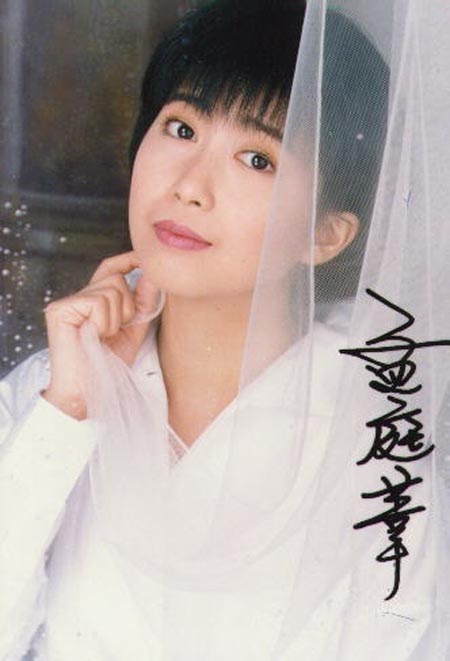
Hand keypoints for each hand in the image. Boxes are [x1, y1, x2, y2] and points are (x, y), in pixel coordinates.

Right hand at [42, 251, 158, 419]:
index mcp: (94, 302)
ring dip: (116, 318)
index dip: (129, 261)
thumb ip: (144, 304)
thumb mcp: (134, 332)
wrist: (88, 392)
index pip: (111, 269)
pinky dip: (103, 322)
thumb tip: (153, 275)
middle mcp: (78, 298)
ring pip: (110, 290)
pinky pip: (97, 302)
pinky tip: (93, 336)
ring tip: (103, 337)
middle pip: (115, 278)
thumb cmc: (107, 366)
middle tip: (116, 331)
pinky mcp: (60, 310)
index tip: (144, 260)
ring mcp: (67, 303)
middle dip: (127, 305)